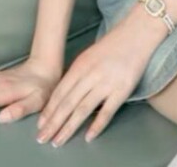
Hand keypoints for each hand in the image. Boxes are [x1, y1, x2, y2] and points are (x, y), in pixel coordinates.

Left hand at [35, 12, 163, 146]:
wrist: (136, 34)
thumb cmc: (112, 45)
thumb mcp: (88, 55)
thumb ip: (77, 74)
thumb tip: (64, 95)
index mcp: (80, 65)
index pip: (60, 92)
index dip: (49, 110)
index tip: (40, 124)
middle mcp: (90, 74)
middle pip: (67, 103)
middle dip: (53, 123)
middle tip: (43, 138)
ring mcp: (106, 83)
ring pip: (83, 110)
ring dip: (69, 128)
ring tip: (59, 141)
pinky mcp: (122, 90)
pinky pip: (107, 111)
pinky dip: (97, 125)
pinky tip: (88, 137)